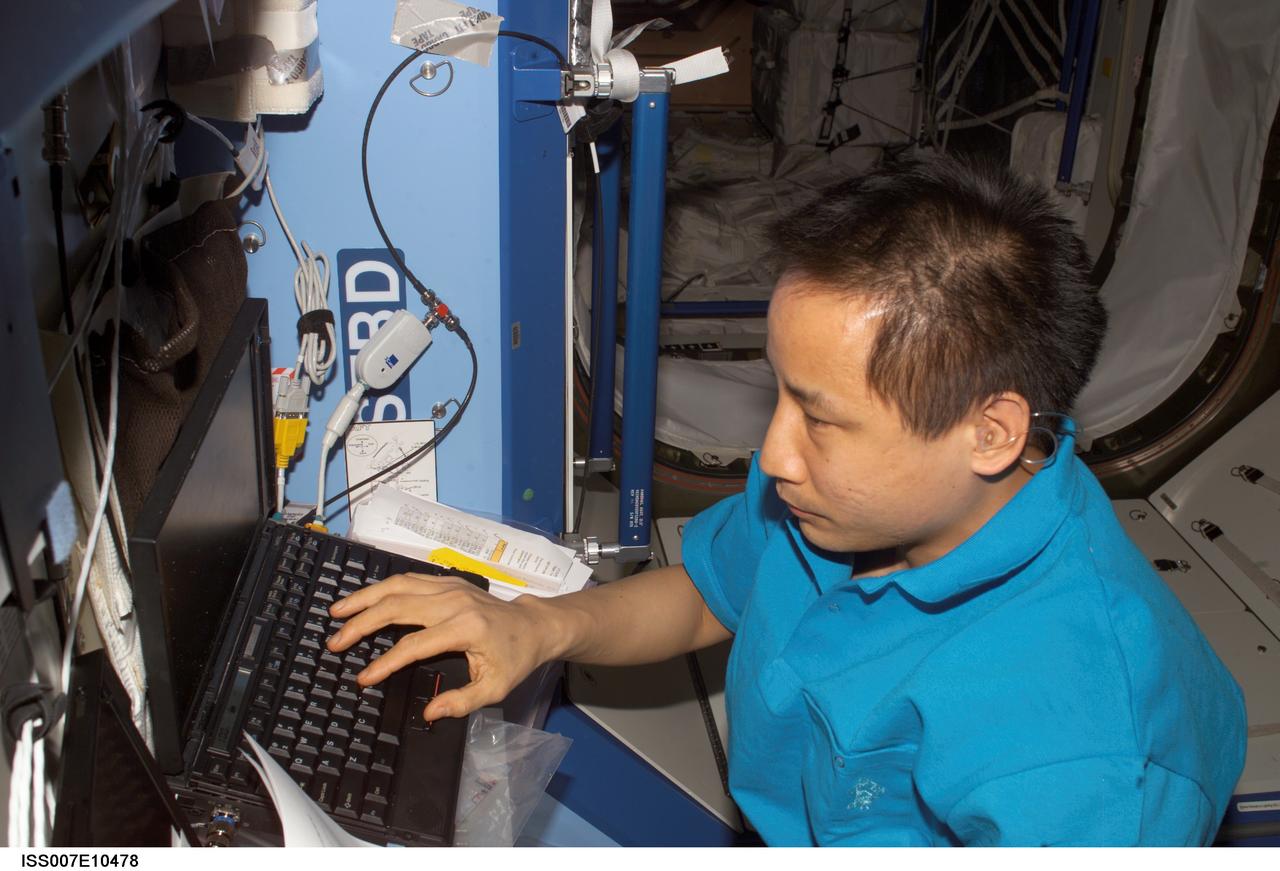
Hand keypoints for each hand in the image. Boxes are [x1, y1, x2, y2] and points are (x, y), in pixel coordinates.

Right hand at [326, 573, 555, 720]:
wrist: (535, 625)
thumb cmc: (515, 658)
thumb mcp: (495, 688)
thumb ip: (461, 702)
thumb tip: (429, 714)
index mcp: (465, 628)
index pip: (415, 645)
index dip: (386, 663)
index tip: (362, 678)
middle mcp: (454, 602)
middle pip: (397, 607)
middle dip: (362, 624)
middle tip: (334, 641)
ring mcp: (450, 587)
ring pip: (398, 586)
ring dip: (364, 598)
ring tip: (337, 611)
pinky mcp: (447, 581)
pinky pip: (408, 580)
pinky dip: (381, 589)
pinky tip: (363, 599)